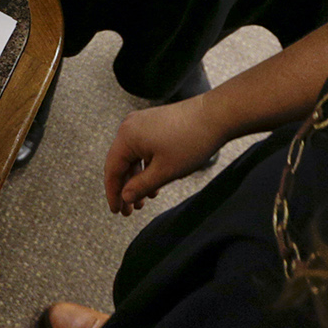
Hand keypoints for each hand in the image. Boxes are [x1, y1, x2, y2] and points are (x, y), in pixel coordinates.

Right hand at [104, 98, 227, 214]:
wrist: (215, 116)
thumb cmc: (191, 141)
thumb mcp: (164, 171)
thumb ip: (140, 186)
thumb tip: (124, 197)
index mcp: (127, 136)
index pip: (112, 169)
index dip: (113, 193)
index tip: (116, 211)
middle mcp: (130, 126)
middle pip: (120, 163)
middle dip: (125, 188)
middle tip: (129, 211)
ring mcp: (142, 123)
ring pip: (133, 157)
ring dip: (136, 179)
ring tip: (144, 200)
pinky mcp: (154, 123)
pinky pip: (142, 148)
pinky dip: (146, 167)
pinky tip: (155, 183)